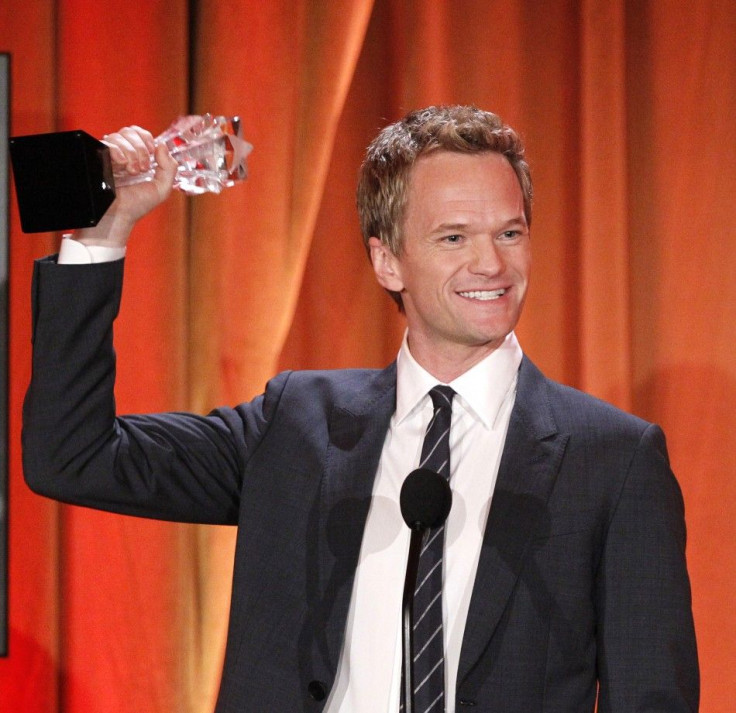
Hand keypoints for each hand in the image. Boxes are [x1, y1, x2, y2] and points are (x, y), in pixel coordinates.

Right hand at [74, 125, 177, 247]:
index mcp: (137, 157)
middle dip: (141, 148)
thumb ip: (169, 168)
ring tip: (131, 171)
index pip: (139, 133)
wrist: (118, 216)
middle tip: (142, 167)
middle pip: (130, 131)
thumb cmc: (137, 205)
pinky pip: (108, 142)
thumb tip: (162, 146)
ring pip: (119, 135)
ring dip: (131, 153)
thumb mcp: (162, 189)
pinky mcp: (98, 157)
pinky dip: (119, 151)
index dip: (147, 138)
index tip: (152, 152)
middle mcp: (122, 154)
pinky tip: (121, 165)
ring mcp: (109, 155)